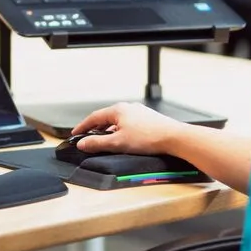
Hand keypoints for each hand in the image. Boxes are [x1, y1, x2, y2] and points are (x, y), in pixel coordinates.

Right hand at [71, 102, 188, 156]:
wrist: (174, 138)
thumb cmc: (149, 138)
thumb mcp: (118, 143)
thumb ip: (97, 143)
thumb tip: (83, 143)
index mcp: (118, 110)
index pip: (94, 117)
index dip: (83, 126)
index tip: (75, 134)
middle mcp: (128, 107)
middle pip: (106, 117)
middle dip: (96, 128)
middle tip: (88, 138)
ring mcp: (139, 112)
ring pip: (118, 121)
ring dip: (109, 130)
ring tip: (105, 140)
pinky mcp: (148, 119)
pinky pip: (128, 123)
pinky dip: (121, 131)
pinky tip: (124, 140)